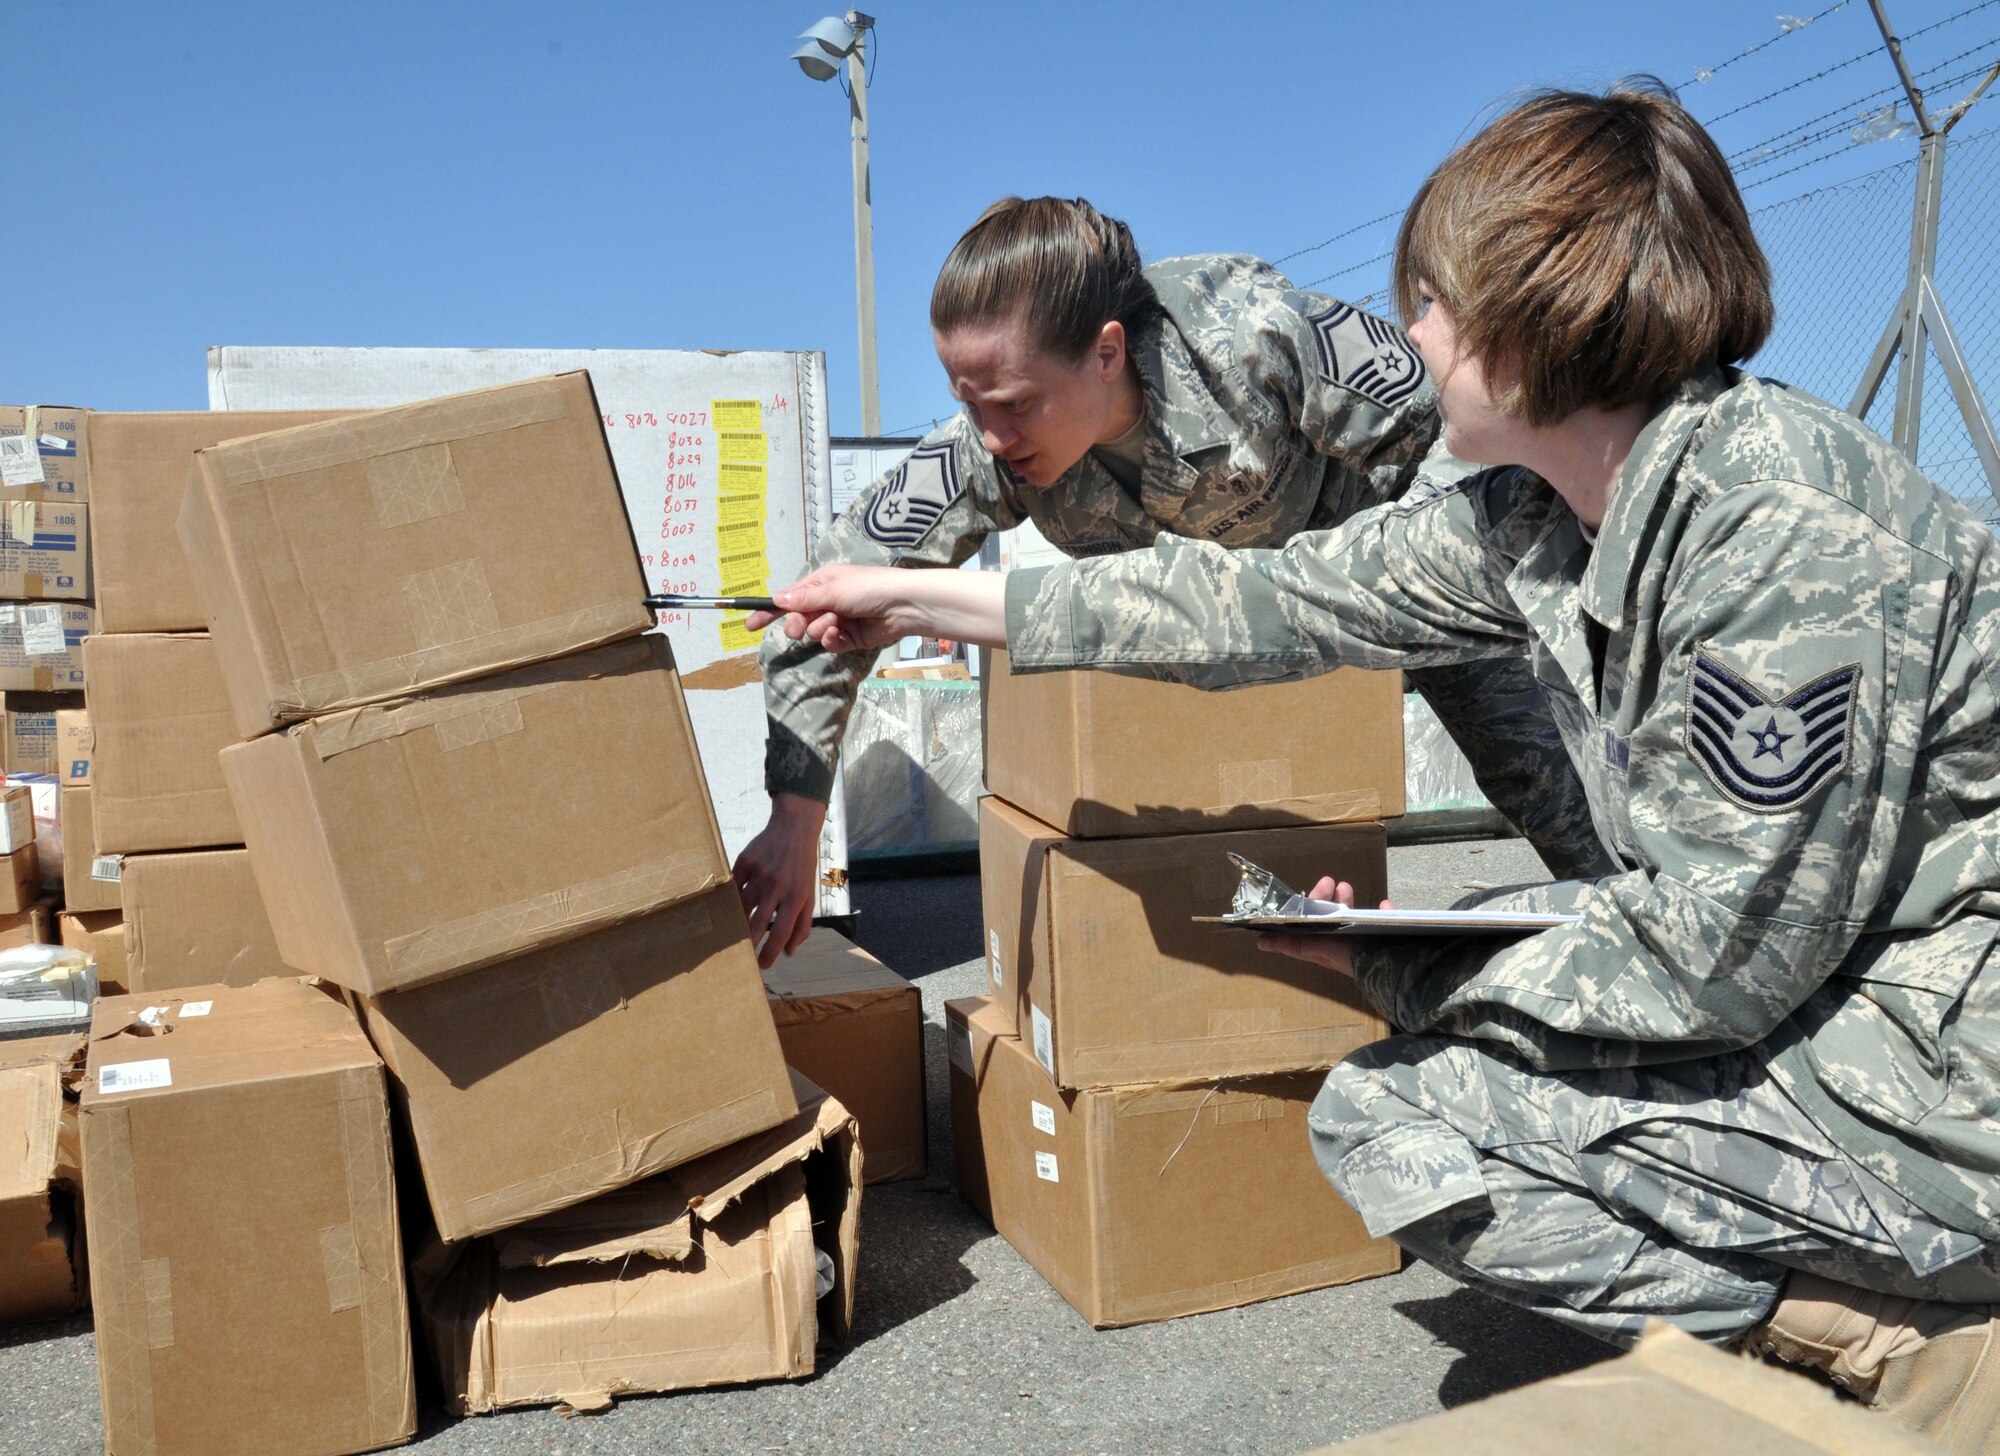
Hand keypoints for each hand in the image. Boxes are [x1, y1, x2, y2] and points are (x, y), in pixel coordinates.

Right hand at [732, 793, 826, 968]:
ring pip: (741, 907)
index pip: (781, 933)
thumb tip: (788, 952)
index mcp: (796, 897)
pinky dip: (729, 899)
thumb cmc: (803, 868)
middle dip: (748, 945)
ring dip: (736, 923)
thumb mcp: (810, 895)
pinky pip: (732, 887)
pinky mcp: (745, 862)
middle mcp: (777, 886)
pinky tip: (727, 908)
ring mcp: (759, 873)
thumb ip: (803, 925)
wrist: (794, 829)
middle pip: (758, 923)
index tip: (761, 966)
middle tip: (742, 958)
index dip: (770, 953)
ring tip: (732, 935)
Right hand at [744, 564, 930, 653]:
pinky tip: (839, 633)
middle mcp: (827, 601)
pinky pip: (828, 643)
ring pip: (812, 632)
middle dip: (795, 624)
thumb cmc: (869, 587)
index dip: (769, 611)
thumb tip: (777, 600)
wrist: (903, 605)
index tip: (750, 625)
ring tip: (834, 622)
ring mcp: (837, 620)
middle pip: (796, 619)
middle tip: (798, 628)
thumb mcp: (833, 588)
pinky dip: (830, 639)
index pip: (788, 598)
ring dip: (818, 628)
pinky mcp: (849, 638)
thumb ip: (804, 598)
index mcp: (821, 583)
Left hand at [1255, 877, 1394, 975]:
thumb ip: (1294, 943)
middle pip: (1331, 918)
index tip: (1310, 890)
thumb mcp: (1319, 947)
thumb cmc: (1351, 955)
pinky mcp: (1388, 939)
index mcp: (1326, 947)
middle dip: (1328, 899)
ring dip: (1348, 902)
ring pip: (1355, 918)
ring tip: (1347, 886)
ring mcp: (1366, 942)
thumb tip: (1261, 943)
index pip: (1310, 925)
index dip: (1308, 906)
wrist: (1391, 966)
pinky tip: (1386, 905)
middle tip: (1330, 881)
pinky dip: (1385, 914)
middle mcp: (1343, 945)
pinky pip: (1385, 924)